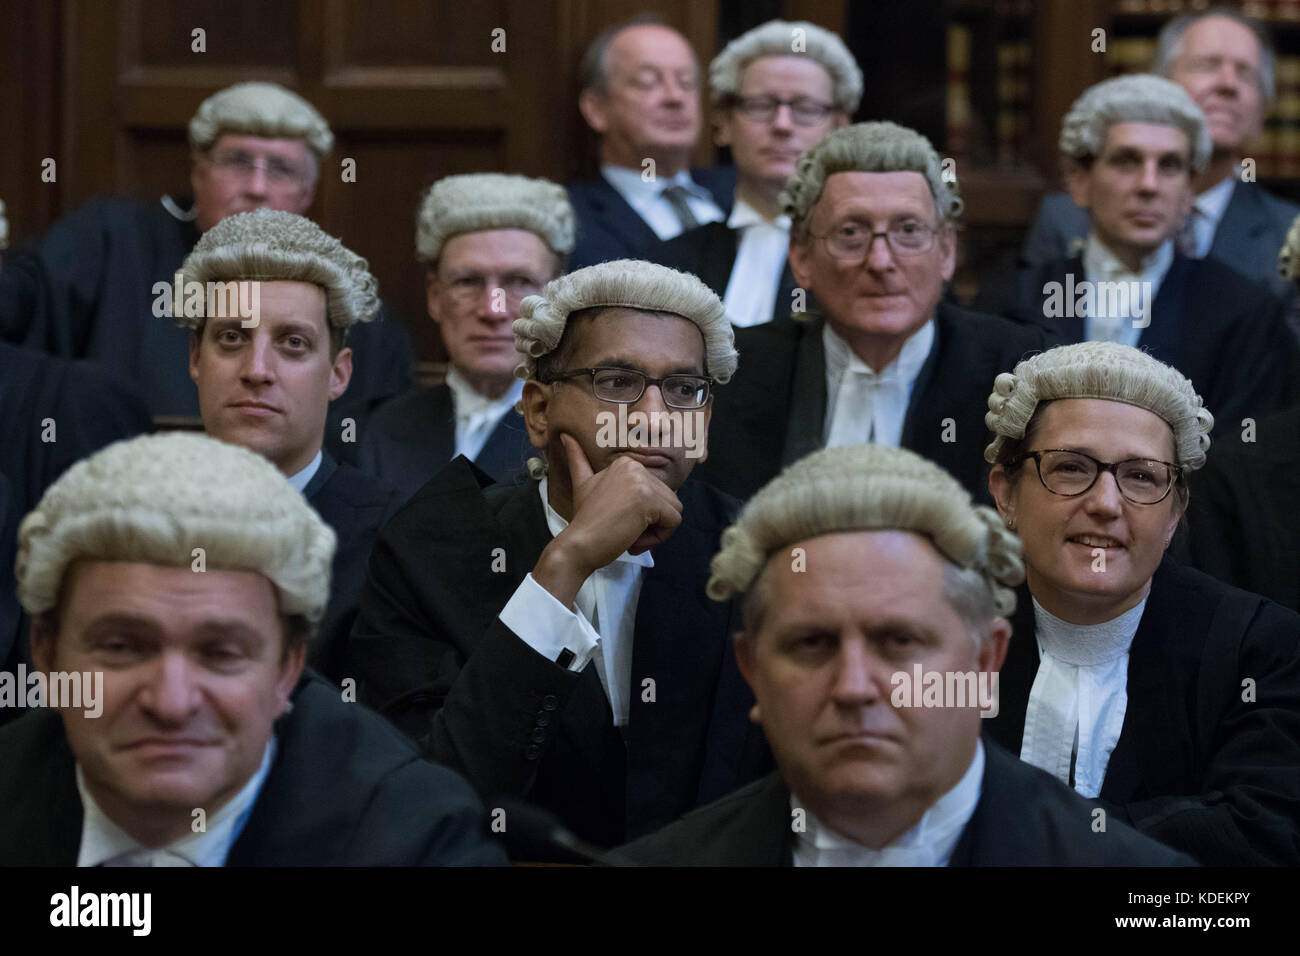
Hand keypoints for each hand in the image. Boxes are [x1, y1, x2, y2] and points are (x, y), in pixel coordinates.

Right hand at [533, 434, 682, 606]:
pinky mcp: (649, 501)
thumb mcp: (583, 485)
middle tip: (623, 531)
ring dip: (655, 531)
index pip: (656, 492)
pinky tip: (633, 539)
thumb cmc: (584, 521)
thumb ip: (578, 460)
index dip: (643, 513)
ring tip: (628, 535)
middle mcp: (635, 468)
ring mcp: (642, 483)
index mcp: (626, 463)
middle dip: (651, 523)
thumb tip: (565, 435)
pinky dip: (658, 538)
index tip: (619, 521)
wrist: (577, 544)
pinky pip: (674, 522)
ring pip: (673, 511)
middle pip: (668, 500)